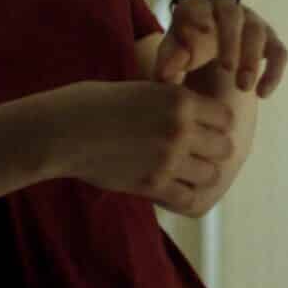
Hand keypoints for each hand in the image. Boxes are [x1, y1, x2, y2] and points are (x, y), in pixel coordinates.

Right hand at [42, 79, 237, 217]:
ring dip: (199, 174)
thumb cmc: (93, 104)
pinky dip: (182, 194)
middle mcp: (181, 130)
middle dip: (211, 150)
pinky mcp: (153, 185)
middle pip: (225, 147)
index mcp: (180, 100)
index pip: (226, 117)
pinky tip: (168, 187)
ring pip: (211, 175)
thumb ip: (171, 101)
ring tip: (181, 171)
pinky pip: (188, 198)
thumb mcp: (141, 90)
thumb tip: (194, 111)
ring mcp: (169, 159)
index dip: (215, 124)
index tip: (200, 128)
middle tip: (193, 152)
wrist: (62, 131)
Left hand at [149, 0, 287, 97]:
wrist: (205, 57)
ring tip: (244, 87)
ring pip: (257, 32)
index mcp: (198, 7)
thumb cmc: (185, 51)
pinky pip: (278, 52)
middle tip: (227, 70)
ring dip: (252, 58)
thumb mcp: (172, 56)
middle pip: (232, 15)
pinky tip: (262, 94)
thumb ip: (169, 62)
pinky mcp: (269, 39)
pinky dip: (274, 72)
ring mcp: (251, 22)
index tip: (204, 32)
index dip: (201, 17)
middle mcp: (227, 9)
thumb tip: (166, 74)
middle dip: (231, 41)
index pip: (198, 6)